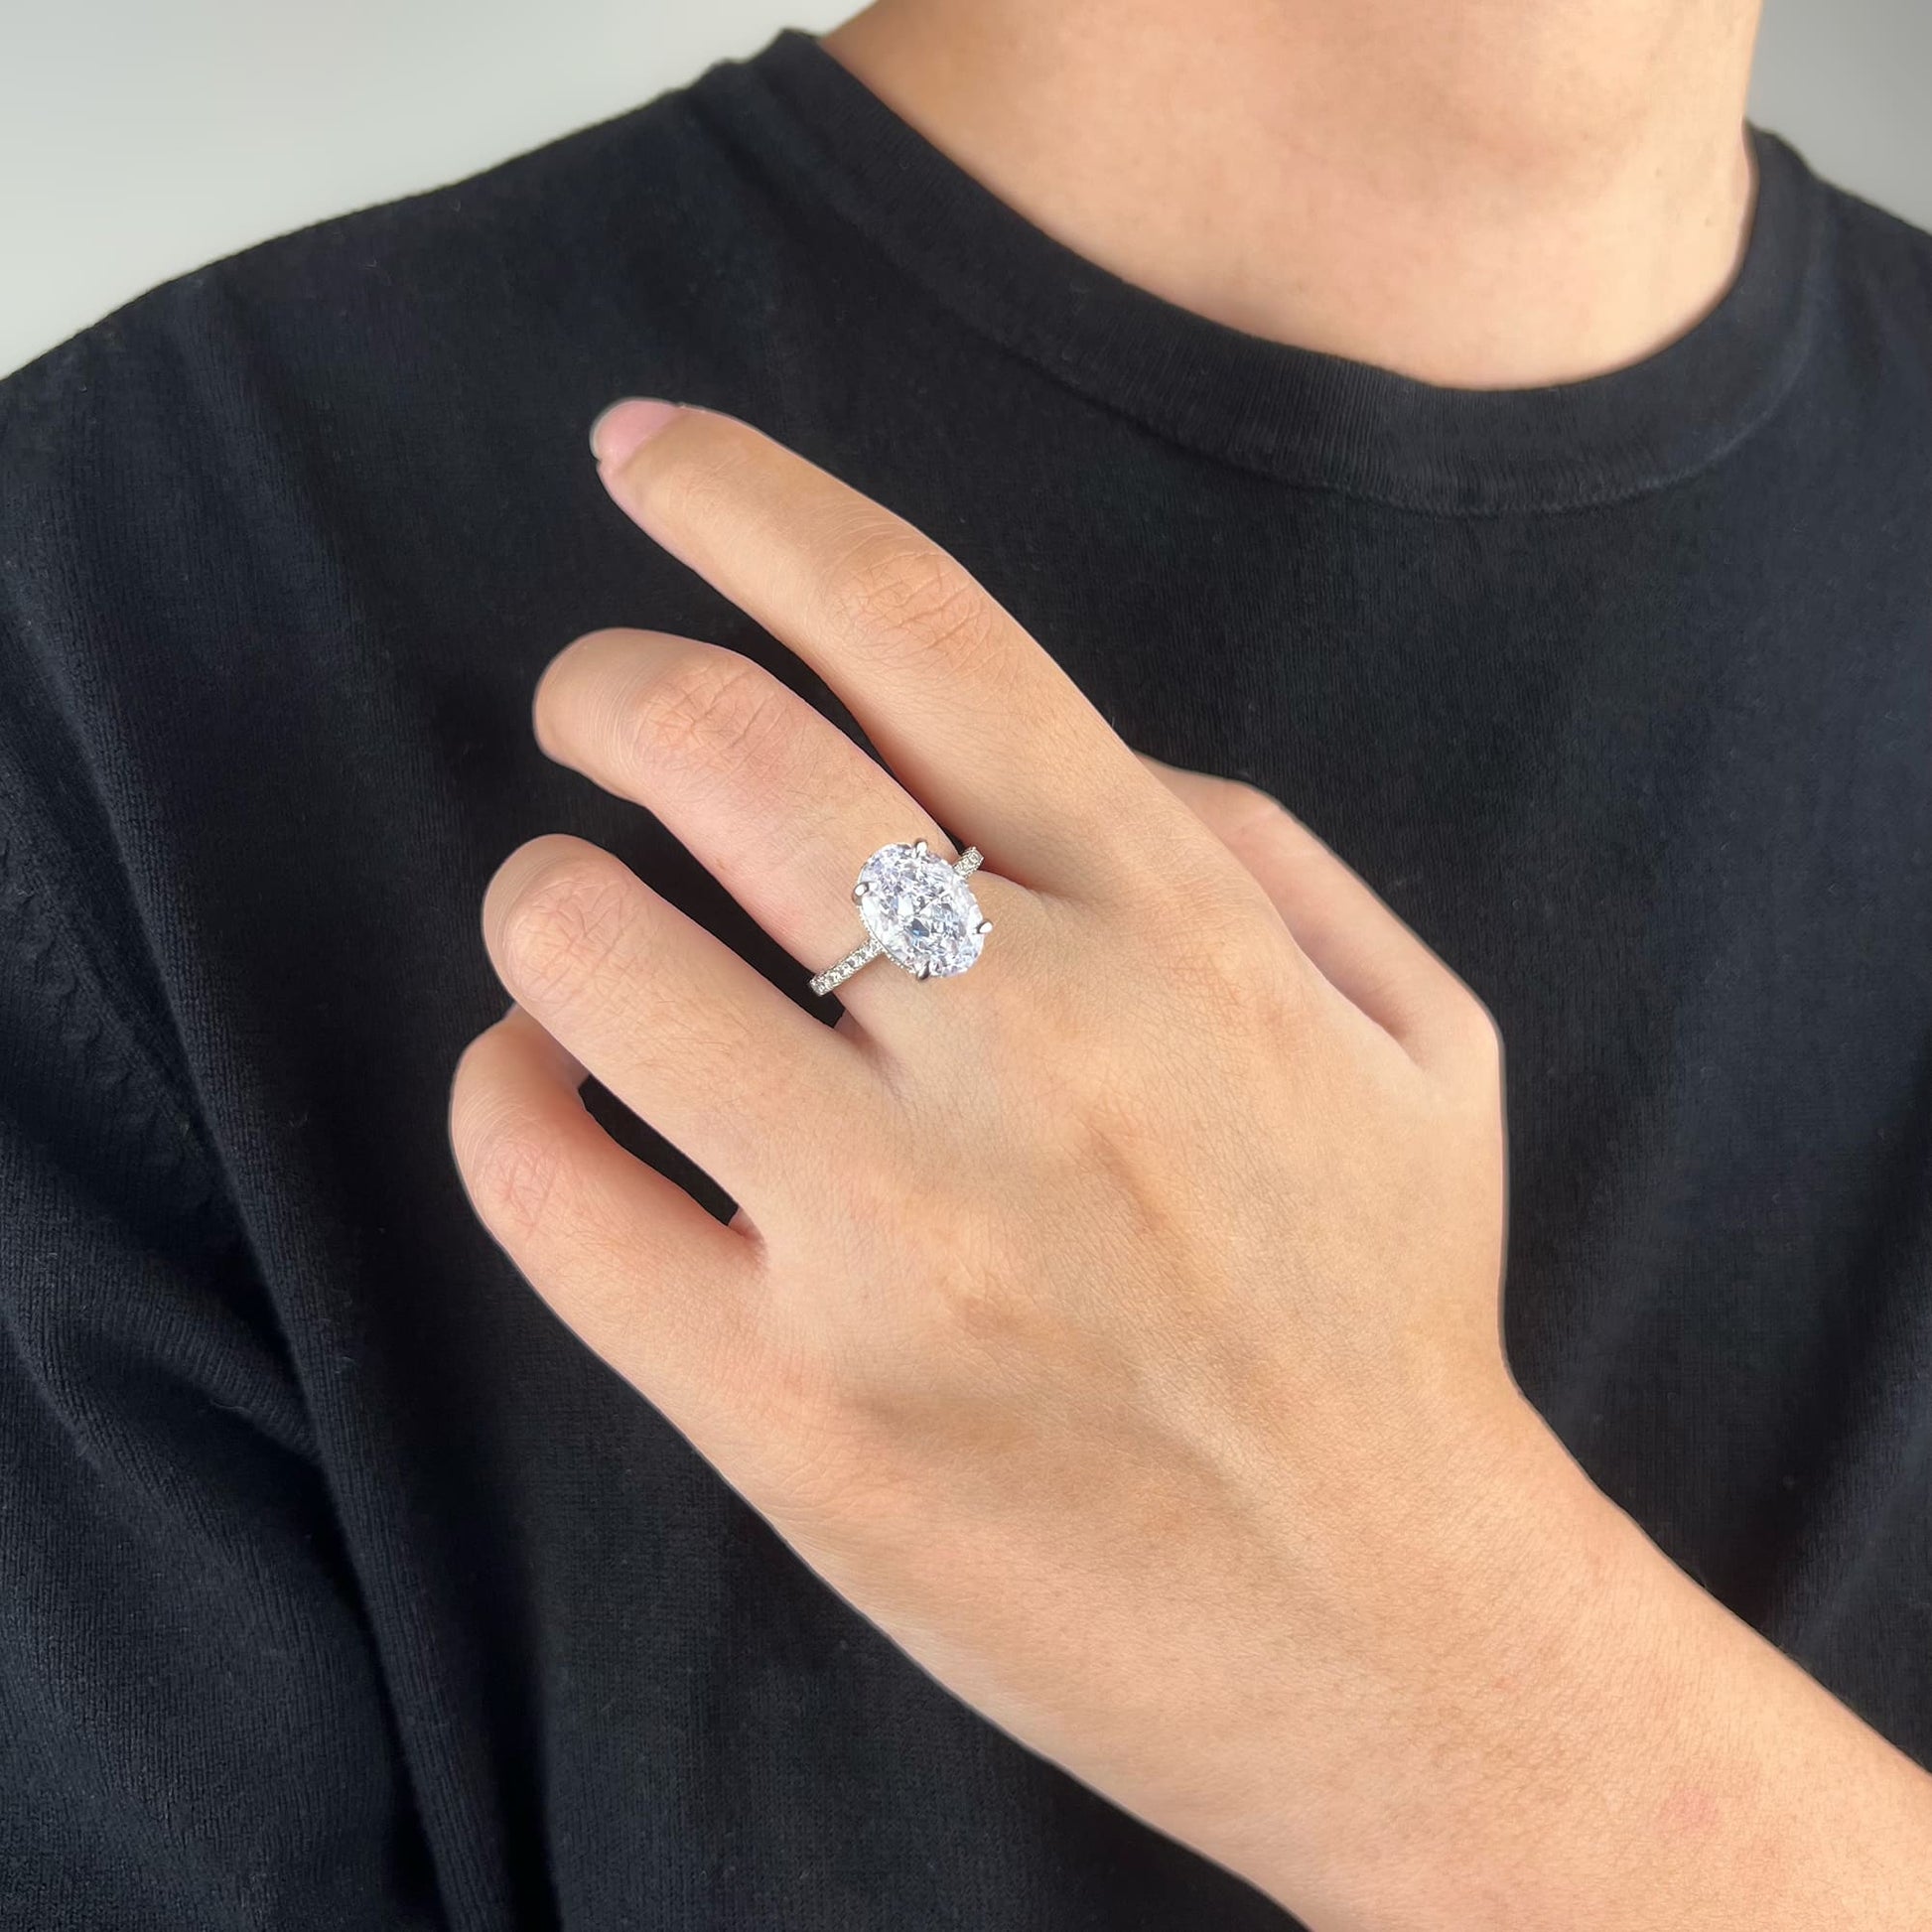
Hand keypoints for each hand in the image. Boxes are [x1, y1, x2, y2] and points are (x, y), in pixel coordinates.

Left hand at [452, 403, 1931, 1929]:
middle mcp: (1040, 1047)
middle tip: (584, 705)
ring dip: (541, 898)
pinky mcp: (794, 1411)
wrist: (1391, 1642)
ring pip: (588, 951)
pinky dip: (504, 1098)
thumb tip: (1021, 748)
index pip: (920, 624)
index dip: (749, 499)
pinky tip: (546, 1088)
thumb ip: (1246, 847)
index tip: (639, 451)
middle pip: (719, 747)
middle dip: (603, 684)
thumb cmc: (1391, 1320)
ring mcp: (904, 1237)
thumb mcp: (1414, 1039)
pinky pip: (549, 1185)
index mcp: (1182, 932)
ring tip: (571, 921)